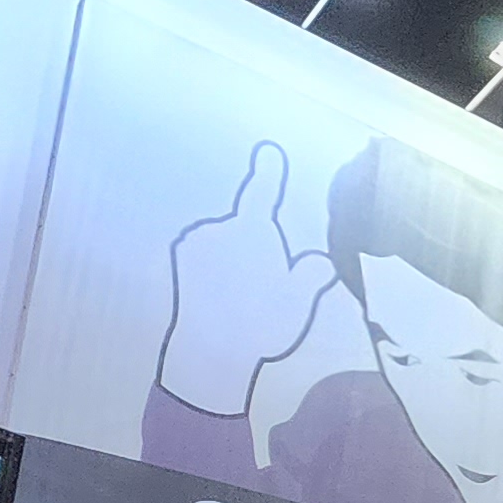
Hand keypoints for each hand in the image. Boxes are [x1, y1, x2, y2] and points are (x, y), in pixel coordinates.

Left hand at [158, 142, 340, 413]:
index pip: (263, 193)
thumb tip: (320, 261)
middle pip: (250, 227)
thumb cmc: (258, 326)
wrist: (207, 352)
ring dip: (238, 260)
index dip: (269, 171)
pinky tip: (223, 298)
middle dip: (261, 248)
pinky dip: (218, 267)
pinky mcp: (182, 256)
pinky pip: (210, 252)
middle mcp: (219, 229)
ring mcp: (196, 241)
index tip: (268, 150)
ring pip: (230, 241)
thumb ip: (311, 273)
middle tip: (267, 291)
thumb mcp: (298, 303)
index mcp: (251, 231)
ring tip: (243, 299)